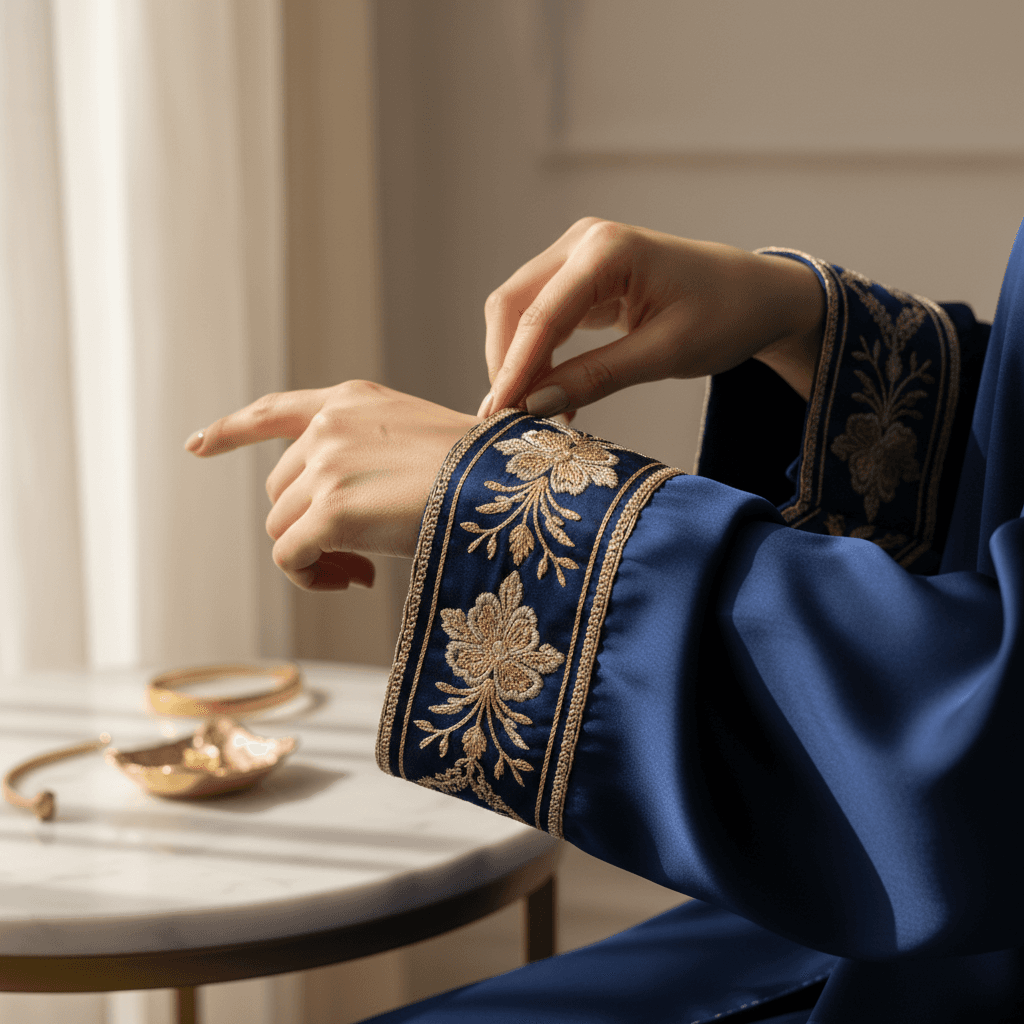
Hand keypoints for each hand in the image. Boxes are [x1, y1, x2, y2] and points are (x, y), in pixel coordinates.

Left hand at [186, 381, 478, 589]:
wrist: (505, 485)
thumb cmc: (478, 472)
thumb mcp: (416, 439)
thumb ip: (366, 453)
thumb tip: (329, 510)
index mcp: (350, 401)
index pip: (273, 410)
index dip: (232, 430)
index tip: (197, 445)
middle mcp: (329, 424)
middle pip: (281, 490)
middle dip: (308, 527)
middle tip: (356, 558)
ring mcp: (327, 465)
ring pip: (282, 527)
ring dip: (315, 556)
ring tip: (362, 571)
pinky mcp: (330, 510)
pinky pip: (291, 558)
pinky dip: (313, 578)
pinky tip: (358, 580)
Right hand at [478, 218, 825, 416]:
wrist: (758, 294)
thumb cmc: (726, 315)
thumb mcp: (666, 353)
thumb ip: (597, 377)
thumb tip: (535, 405)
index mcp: (608, 250)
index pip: (540, 315)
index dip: (513, 368)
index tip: (496, 415)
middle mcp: (584, 242)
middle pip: (514, 304)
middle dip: (505, 362)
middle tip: (506, 420)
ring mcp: (580, 255)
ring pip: (520, 310)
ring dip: (517, 360)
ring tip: (528, 413)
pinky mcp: (583, 275)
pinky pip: (542, 315)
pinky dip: (538, 355)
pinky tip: (552, 395)